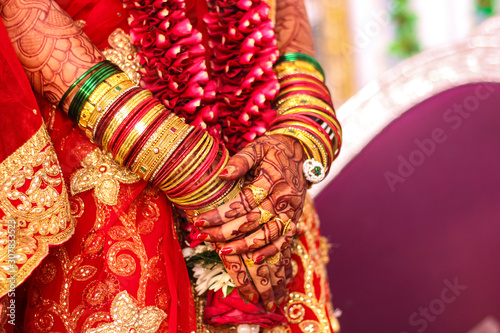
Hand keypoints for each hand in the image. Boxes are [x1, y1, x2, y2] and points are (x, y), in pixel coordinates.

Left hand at [194, 134, 306, 259]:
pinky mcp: (295, 219)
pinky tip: (255, 259)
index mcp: (273, 179)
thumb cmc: (274, 149)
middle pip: (253, 221)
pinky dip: (271, 251)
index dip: (221, 214)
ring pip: (268, 234)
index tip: (200, 220)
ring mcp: (291, 211)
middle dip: (226, 232)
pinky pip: (284, 240)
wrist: (302, 152)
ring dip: (246, 245)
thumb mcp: (257, 147)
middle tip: (204, 236)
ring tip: (224, 251)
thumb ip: (241, 160)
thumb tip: (222, 175)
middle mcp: (284, 198)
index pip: (243, 202)